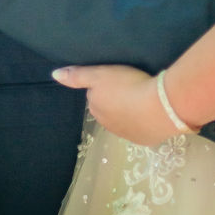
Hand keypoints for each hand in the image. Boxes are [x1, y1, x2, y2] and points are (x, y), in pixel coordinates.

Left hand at [52, 64, 180, 144]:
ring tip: (142, 97)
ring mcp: (126, 134)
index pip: (96, 96)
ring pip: (124, 120)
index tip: (117, 78)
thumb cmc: (128, 85)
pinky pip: (140, 128)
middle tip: (130, 86)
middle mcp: (107, 124)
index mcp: (96, 108)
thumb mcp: (101, 74)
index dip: (106, 86)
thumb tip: (54, 74)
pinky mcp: (144, 140)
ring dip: (129, 111)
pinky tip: (151, 111)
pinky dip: (143, 121)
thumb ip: (78, 75)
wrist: (160, 107)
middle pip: (109, 109)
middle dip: (116, 100)